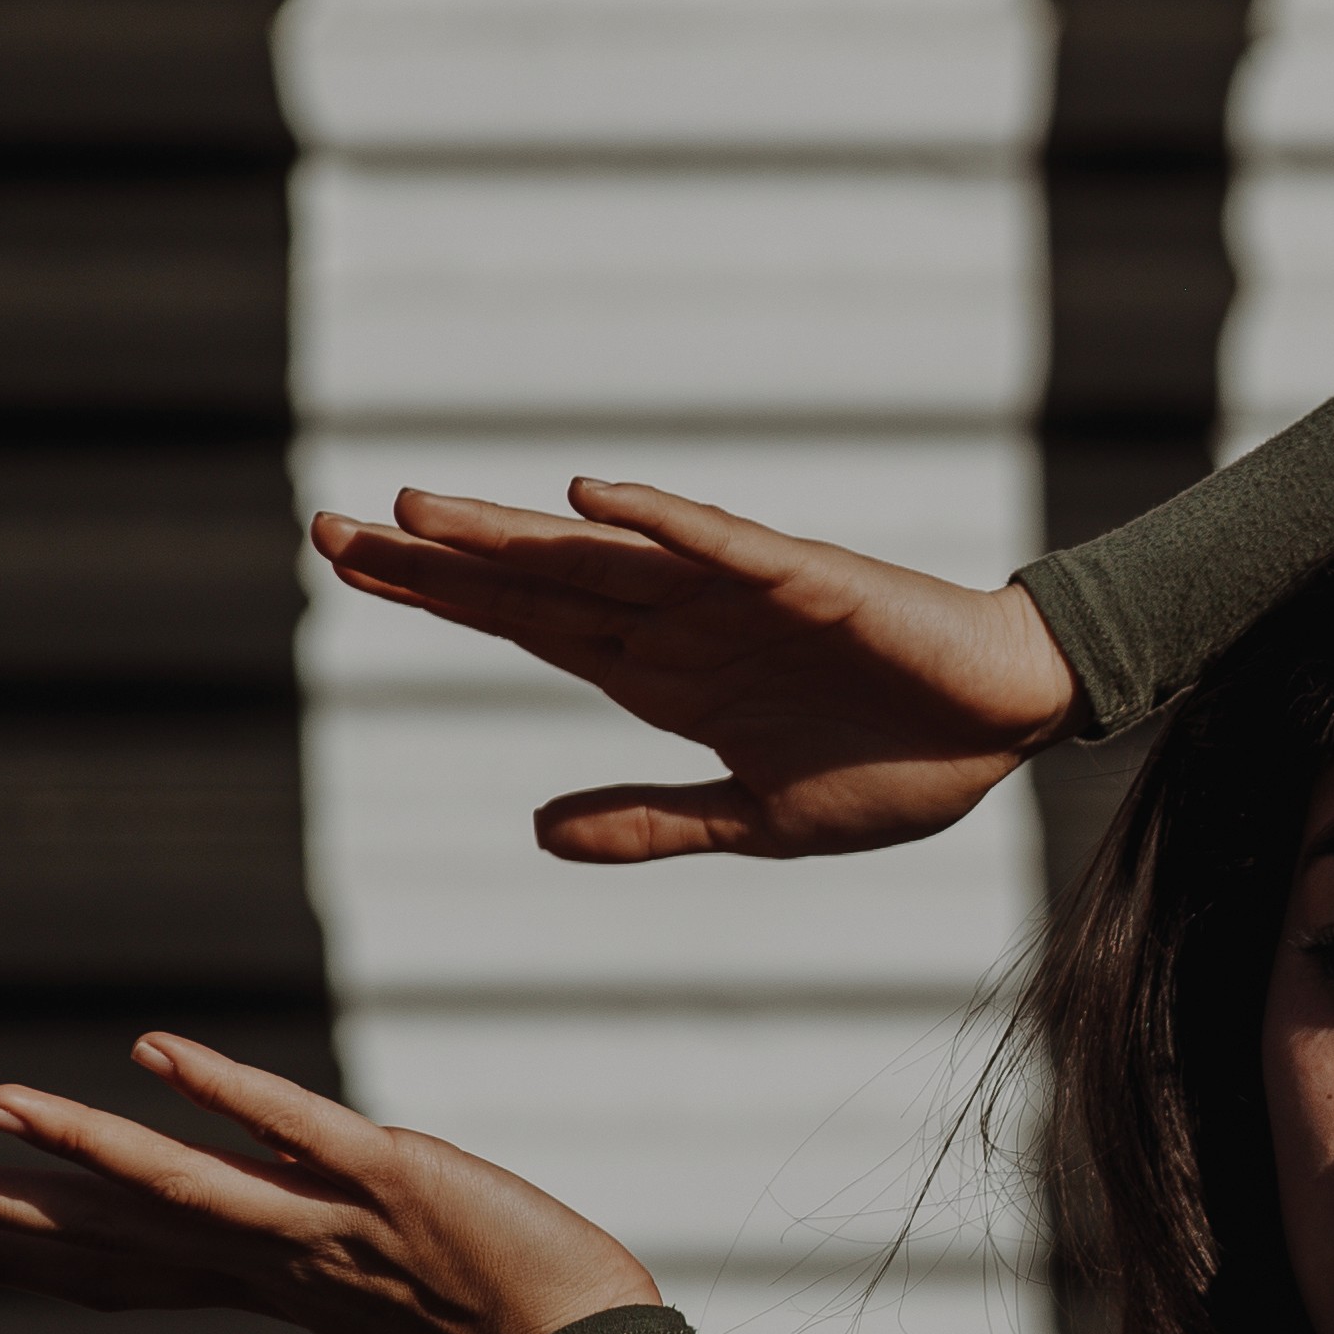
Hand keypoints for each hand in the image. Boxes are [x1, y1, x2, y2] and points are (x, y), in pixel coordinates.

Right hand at [0, 1035, 660, 1333]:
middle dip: (3, 1212)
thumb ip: (305, 1250)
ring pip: (179, 1187)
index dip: (24, 1256)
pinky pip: (293, 1131)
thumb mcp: (370, 1291)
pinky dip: (223, 1091)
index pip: (121, 1274)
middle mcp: (276, 1263)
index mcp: (266, 1287)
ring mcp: (326, 1225)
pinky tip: (154, 1051)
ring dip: (83, 1144)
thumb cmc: (498, 1325)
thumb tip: (259, 1216)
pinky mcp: (390, 1180)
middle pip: (115, 1237)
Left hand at [307, 479, 1080, 864]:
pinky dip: (656, 523)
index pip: (525, 629)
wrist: (1007, 723)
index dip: (437, 599)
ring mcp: (737, 598)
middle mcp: (682, 625)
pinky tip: (587, 500)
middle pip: (533, 586)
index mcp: (665, 678)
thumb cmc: (896, 762)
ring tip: (416, 509)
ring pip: (600, 559)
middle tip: (326, 526)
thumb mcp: (754, 820)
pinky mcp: (807, 584)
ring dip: (510, 537)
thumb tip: (535, 832)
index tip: (346, 569)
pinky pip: (721, 546)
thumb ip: (650, 821)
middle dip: (433, 560)